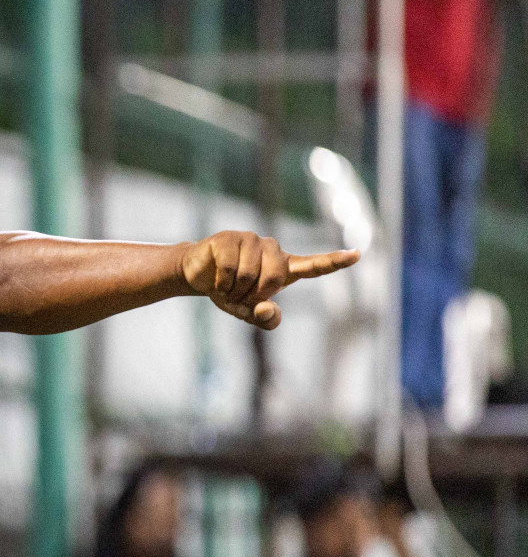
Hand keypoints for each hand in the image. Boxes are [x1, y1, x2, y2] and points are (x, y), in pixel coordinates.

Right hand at [179, 231, 358, 329]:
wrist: (198, 275)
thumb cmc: (229, 291)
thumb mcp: (247, 312)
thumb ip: (264, 318)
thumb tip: (267, 308)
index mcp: (283, 267)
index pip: (314, 265)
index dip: (335, 262)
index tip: (357, 254)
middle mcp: (272, 249)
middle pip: (275, 279)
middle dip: (254, 295)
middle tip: (240, 297)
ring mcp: (251, 240)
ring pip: (249, 274)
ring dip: (234, 290)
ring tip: (227, 287)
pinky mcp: (230, 238)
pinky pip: (230, 269)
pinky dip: (221, 283)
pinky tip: (216, 279)